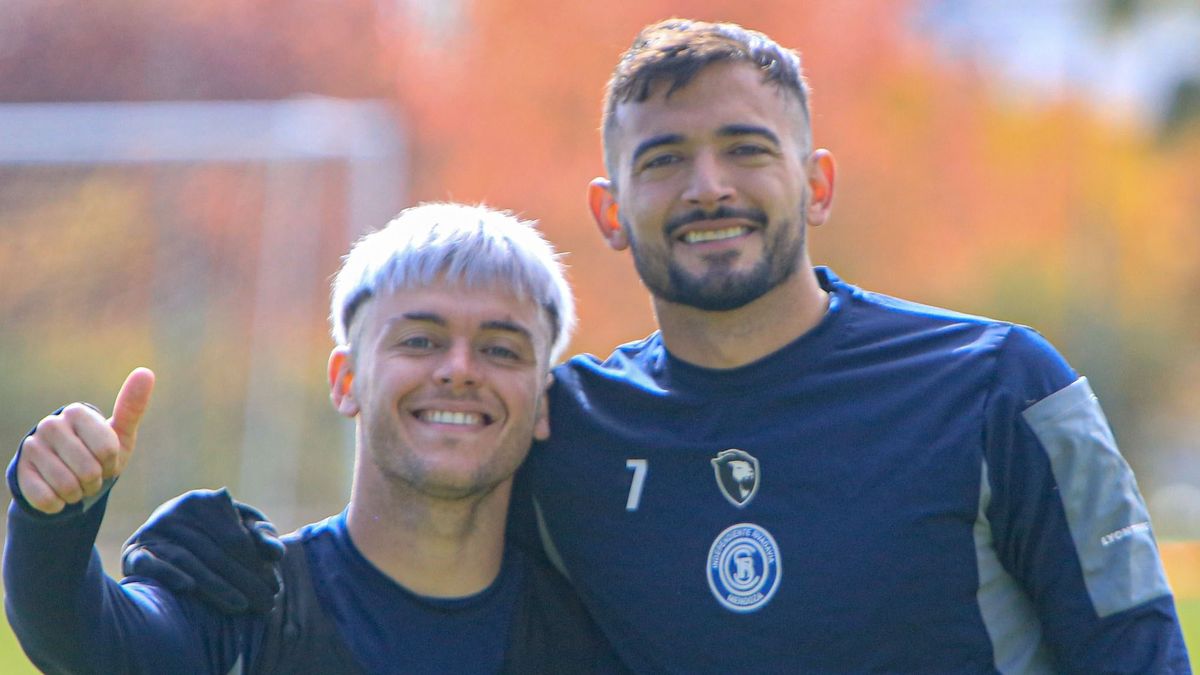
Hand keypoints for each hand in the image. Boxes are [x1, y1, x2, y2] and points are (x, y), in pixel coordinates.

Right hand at [15, 368, 154, 513]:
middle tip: (92, 476)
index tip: (107, 461)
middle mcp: (51, 424)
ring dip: (78, 494)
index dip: (112, 464)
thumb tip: (146, 372)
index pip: (107, 449)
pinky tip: (59, 495)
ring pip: (67, 486)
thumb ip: (132, 406)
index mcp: (78, 412)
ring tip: (77, 484)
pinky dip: (59, 505)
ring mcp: (32, 447)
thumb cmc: (100, 451)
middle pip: (88, 470)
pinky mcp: (20, 471)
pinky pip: (46, 499)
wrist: (68, 474)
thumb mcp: (121, 433)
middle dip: (96, 481)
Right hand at [122, 489, 284, 614]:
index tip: (276, 586)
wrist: (168, 535)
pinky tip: (189, 588)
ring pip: (189, 561)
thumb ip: (262, 536)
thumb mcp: (243, 528)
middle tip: (266, 604)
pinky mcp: (134, 552)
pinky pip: (151, 564)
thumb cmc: (216, 532)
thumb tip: (277, 553)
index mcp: (204, 500)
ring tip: (241, 606)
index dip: (258, 564)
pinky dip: (169, 574)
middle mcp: (175, 511)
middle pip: (215, 553)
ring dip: (216, 587)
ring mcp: (153, 531)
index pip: (235, 538)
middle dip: (244, 581)